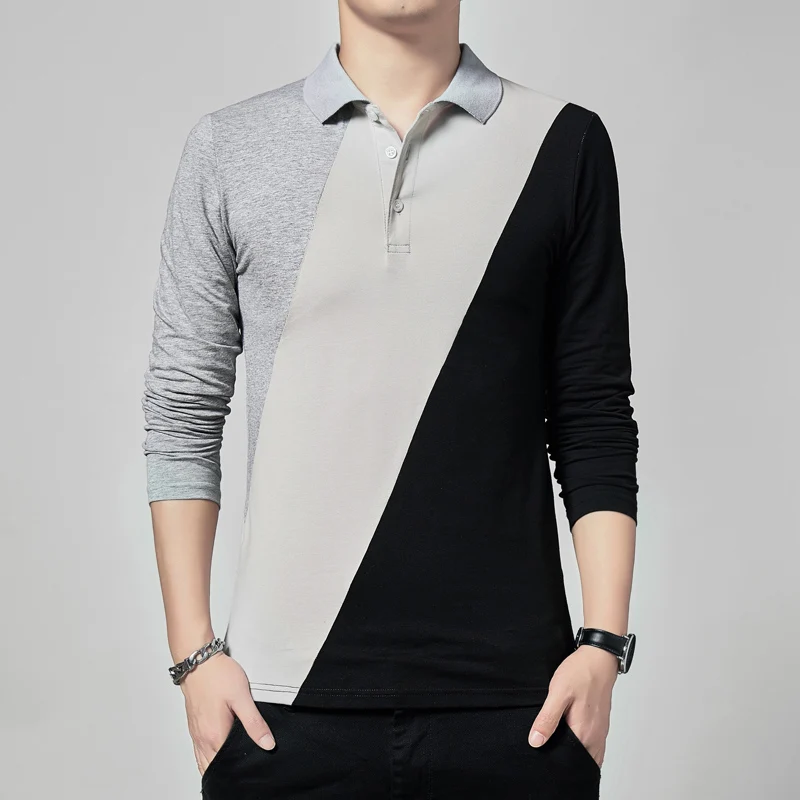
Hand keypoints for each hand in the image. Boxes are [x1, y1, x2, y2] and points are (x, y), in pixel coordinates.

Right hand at [181, 651, 275, 775]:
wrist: (198, 660)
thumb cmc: (218, 675)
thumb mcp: (242, 697)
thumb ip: (254, 723)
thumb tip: (267, 744)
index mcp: (214, 736)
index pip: (226, 766)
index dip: (240, 768)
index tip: (251, 765)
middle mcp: (202, 738)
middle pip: (214, 767)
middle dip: (228, 769)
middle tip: (245, 763)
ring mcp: (196, 732)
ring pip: (204, 760)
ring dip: (217, 763)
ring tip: (234, 759)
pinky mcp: (194, 725)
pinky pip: (199, 749)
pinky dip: (208, 755)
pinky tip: (219, 749)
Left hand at [527, 644, 617, 767]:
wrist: (599, 658)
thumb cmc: (580, 673)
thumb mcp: (558, 693)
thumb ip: (547, 719)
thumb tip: (536, 742)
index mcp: (584, 733)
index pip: (569, 762)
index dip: (555, 763)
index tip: (542, 759)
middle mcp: (595, 737)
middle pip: (579, 761)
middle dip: (564, 761)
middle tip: (546, 751)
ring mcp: (600, 732)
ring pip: (587, 754)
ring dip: (574, 754)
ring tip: (555, 745)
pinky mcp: (600, 724)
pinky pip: (592, 745)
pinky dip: (581, 746)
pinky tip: (568, 735)